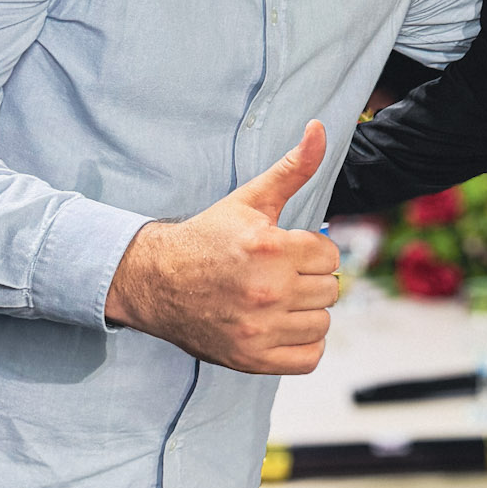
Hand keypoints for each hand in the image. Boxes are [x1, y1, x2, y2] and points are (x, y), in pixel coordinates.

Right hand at [105, 122, 338, 373]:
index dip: (311, 252)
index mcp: (270, 248)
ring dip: (307, 312)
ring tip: (280, 300)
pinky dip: (302, 345)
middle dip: (309, 280)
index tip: (287, 252)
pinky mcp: (251, 359)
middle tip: (281, 275)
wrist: (156, 280)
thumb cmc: (208, 237)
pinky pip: (309, 359)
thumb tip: (320, 128)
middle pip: (330, 290)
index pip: (330, 256)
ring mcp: (259, 329)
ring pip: (322, 324)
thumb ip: (293, 167)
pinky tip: (281, 326)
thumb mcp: (250, 199)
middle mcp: (267, 291)